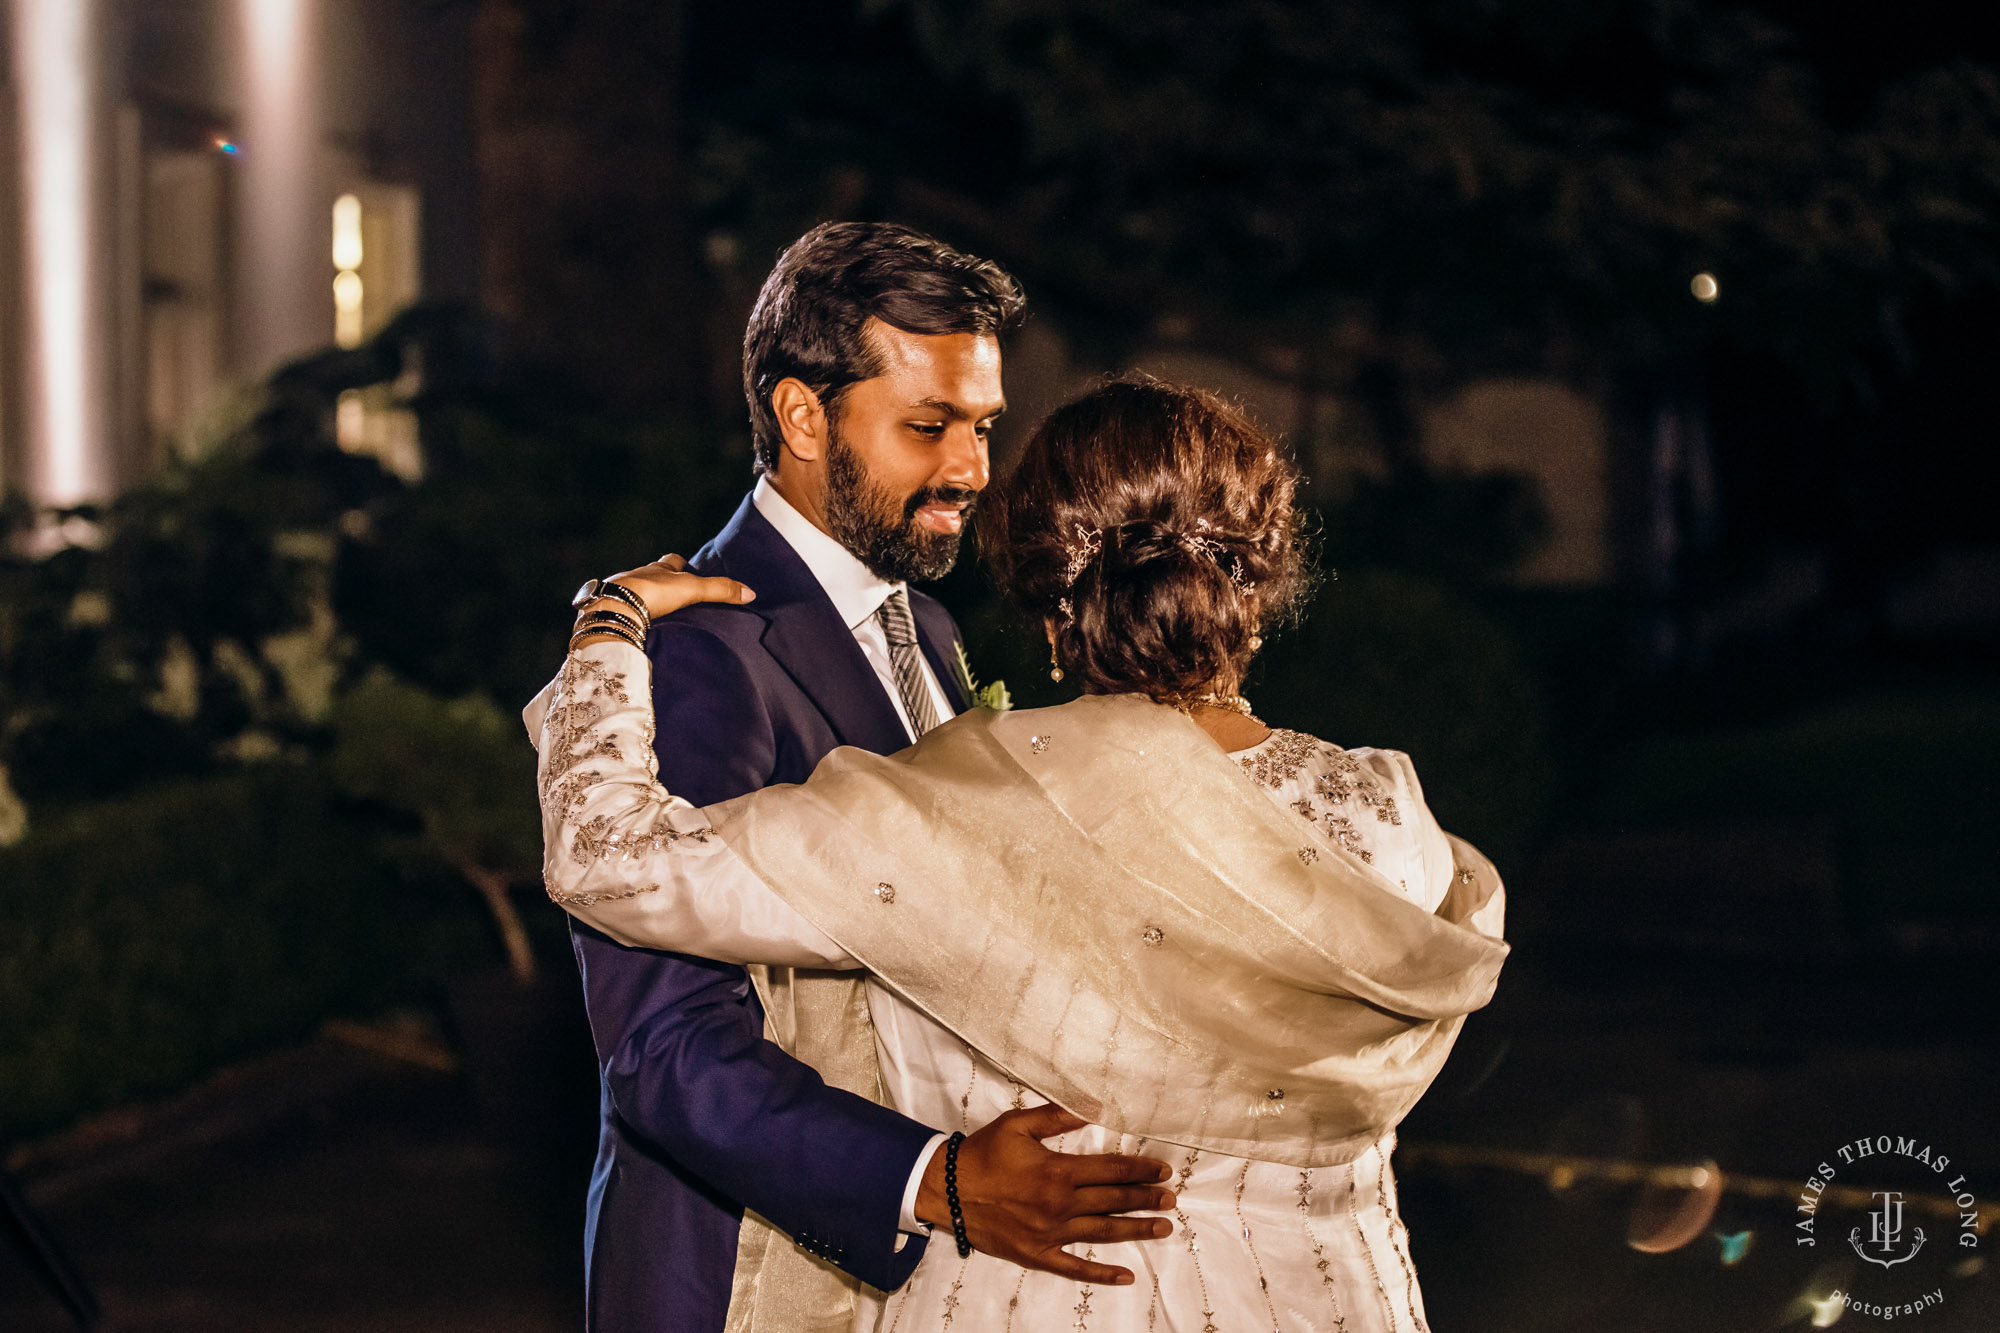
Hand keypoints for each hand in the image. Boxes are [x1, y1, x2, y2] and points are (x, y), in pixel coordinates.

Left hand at [576, 554, 755, 641]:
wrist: (615, 608)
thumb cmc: (653, 593)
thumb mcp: (692, 589)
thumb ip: (720, 590)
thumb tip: (751, 593)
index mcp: (659, 568)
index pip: (673, 561)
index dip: (682, 565)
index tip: (690, 571)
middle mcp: (638, 575)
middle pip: (653, 574)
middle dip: (663, 581)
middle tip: (675, 594)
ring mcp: (621, 591)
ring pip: (636, 590)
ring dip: (645, 599)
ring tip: (657, 613)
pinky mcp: (609, 610)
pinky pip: (622, 609)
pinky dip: (629, 614)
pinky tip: (636, 625)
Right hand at [914, 1105, 1175, 1284]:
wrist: (946, 1190)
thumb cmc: (983, 1153)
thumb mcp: (1018, 1124)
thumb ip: (1058, 1116)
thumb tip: (1094, 1107)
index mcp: (1058, 1171)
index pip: (1110, 1170)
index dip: (1139, 1169)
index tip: (1162, 1170)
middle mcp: (1059, 1205)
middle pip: (1113, 1201)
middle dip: (1145, 1199)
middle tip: (1171, 1199)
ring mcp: (1050, 1233)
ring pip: (1102, 1233)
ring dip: (1136, 1230)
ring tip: (1164, 1228)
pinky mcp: (1037, 1254)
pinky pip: (1075, 1267)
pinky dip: (1101, 1273)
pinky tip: (1126, 1276)